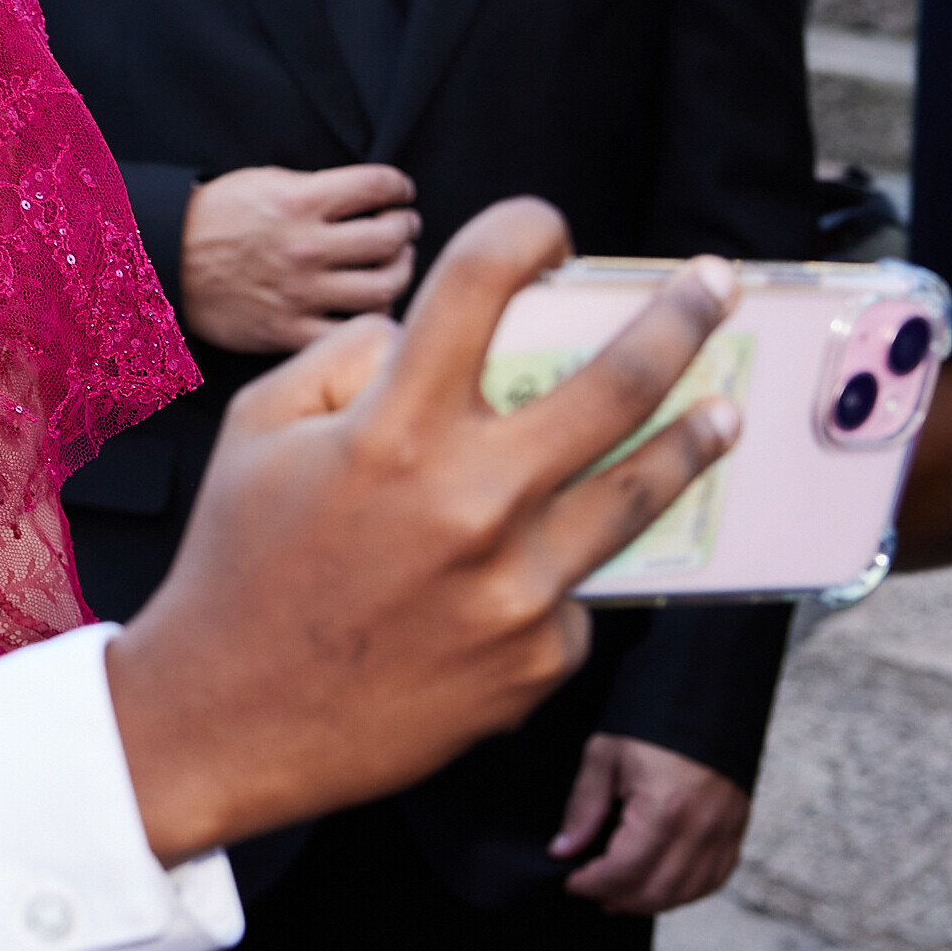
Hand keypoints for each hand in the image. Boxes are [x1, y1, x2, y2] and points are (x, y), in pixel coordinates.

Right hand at [106, 198, 743, 860]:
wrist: (228, 719)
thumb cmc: (239, 565)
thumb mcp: (258, 433)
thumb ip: (346, 362)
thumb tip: (423, 336)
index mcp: (392, 430)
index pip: (479, 283)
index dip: (524, 231)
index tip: (550, 230)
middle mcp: (470, 501)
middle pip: (616, 382)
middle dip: (679, 320)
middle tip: (715, 286)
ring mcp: (517, 587)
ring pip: (639, 491)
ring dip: (691, 440)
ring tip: (723, 414)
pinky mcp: (537, 658)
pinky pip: (574, 590)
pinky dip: (556, 567)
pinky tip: (524, 573)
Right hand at [177, 161, 419, 352]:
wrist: (163, 262)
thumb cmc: (213, 218)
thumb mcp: (262, 182)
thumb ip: (315, 188)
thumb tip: (365, 196)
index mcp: (300, 200)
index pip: (378, 185)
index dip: (399, 186)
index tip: (401, 192)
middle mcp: (307, 246)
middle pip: (390, 237)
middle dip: (406, 228)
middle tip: (404, 227)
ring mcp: (300, 292)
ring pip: (383, 286)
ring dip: (400, 271)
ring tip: (395, 264)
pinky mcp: (288, 329)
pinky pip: (349, 331)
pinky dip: (371, 320)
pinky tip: (371, 306)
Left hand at [552, 734, 752, 913]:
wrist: (704, 699)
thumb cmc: (650, 723)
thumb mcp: (604, 755)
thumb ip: (584, 807)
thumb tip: (563, 851)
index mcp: (664, 808)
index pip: (624, 870)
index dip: (592, 883)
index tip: (570, 882)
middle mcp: (700, 828)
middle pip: (656, 890)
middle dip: (618, 898)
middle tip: (592, 891)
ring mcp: (724, 832)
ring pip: (687, 892)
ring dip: (650, 902)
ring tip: (620, 895)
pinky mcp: (737, 831)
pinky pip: (714, 879)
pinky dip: (686, 891)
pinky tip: (661, 886)